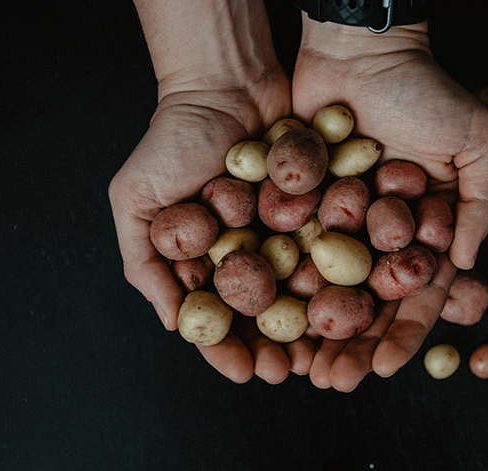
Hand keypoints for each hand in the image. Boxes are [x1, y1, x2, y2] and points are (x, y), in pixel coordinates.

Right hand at [109, 0, 314, 383]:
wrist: (225, 82)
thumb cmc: (172, 139)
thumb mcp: (135, 198)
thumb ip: (143, 261)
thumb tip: (174, 323)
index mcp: (200, 259)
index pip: (213, 316)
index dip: (226, 348)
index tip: (244, 372)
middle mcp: (242, 252)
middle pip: (260, 313)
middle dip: (273, 345)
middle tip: (291, 371)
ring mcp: (280, 233)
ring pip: (297, 290)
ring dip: (311, 325)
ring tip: (325, 352)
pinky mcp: (314, 209)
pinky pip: (326, 250)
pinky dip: (338, 278)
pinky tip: (352, 304)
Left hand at [292, 16, 487, 390]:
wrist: (360, 48)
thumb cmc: (424, 89)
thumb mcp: (476, 141)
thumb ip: (483, 204)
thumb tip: (467, 266)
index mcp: (424, 228)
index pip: (415, 293)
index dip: (403, 333)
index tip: (382, 366)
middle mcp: (379, 234)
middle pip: (365, 302)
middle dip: (352, 344)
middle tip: (333, 380)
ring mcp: (336, 222)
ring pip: (323, 289)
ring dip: (311, 330)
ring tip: (298, 366)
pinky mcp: (298, 205)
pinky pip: (288, 252)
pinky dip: (278, 287)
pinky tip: (265, 319)